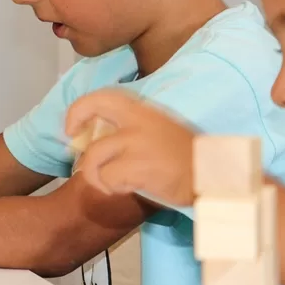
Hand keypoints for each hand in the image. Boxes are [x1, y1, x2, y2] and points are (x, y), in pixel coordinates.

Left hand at [65, 90, 196, 206]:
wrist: (212, 176)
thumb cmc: (185, 157)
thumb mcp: (159, 130)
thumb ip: (132, 128)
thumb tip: (99, 137)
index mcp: (143, 111)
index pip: (103, 96)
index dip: (80, 108)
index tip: (72, 126)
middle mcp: (137, 121)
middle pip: (92, 108)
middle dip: (74, 121)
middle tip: (72, 141)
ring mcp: (137, 143)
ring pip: (93, 156)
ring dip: (94, 173)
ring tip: (108, 182)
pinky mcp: (139, 166)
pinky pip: (108, 177)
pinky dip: (111, 186)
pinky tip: (125, 188)